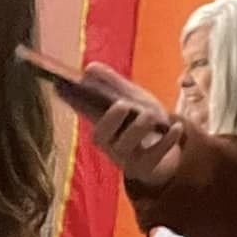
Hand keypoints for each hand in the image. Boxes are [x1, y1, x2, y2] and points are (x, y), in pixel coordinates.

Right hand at [82, 65, 186, 189]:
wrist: (164, 156)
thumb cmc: (143, 125)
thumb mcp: (132, 100)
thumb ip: (113, 84)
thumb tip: (89, 68)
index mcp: (102, 125)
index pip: (83, 112)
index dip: (73, 101)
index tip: (60, 87)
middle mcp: (108, 144)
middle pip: (100, 135)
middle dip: (112, 117)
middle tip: (124, 105)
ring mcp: (125, 159)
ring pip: (126, 143)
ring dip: (141, 125)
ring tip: (152, 116)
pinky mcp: (144, 168)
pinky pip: (153, 154)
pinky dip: (167, 139)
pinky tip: (175, 127)